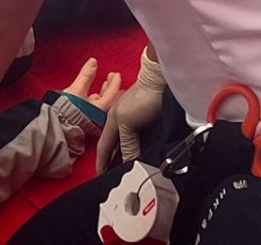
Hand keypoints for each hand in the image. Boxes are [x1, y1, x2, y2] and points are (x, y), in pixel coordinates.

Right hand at [52, 58, 124, 145]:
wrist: (56, 125)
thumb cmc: (66, 110)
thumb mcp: (76, 89)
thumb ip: (86, 75)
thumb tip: (94, 62)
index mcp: (101, 109)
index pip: (112, 93)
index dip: (115, 82)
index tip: (116, 74)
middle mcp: (100, 116)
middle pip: (110, 100)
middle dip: (110, 88)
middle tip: (111, 78)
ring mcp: (94, 120)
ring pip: (103, 105)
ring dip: (104, 94)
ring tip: (104, 86)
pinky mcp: (87, 121)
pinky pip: (97, 109)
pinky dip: (98, 100)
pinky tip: (94, 97)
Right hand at [96, 47, 165, 171]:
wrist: (162, 83)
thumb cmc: (142, 98)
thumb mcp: (128, 122)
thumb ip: (126, 143)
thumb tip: (126, 163)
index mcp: (111, 120)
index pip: (103, 146)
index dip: (101, 162)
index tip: (99, 177)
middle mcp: (120, 121)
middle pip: (114, 146)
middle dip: (112, 161)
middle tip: (114, 177)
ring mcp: (133, 120)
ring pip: (127, 143)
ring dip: (126, 156)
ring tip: (128, 169)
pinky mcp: (147, 121)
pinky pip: (139, 140)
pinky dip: (137, 149)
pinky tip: (142, 154)